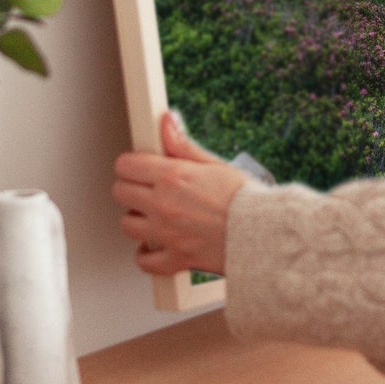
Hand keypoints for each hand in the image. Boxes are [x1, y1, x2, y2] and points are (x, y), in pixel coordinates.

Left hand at [112, 110, 248, 276]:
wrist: (264, 234)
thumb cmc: (245, 199)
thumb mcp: (214, 164)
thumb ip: (183, 145)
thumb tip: (167, 122)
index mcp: (172, 177)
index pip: (126, 165)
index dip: (132, 164)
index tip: (140, 167)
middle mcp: (163, 205)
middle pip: (120, 192)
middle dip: (131, 188)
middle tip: (148, 189)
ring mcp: (166, 234)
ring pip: (127, 225)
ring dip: (138, 220)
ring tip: (155, 215)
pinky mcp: (174, 258)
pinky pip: (144, 261)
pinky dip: (146, 255)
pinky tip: (156, 245)